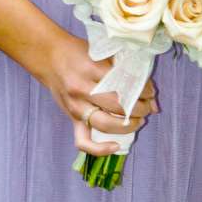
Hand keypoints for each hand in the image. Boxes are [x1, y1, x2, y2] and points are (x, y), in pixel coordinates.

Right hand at [37, 31, 158, 157]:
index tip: (150, 91)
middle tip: (147, 105)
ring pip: (106, 124)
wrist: (48, 57)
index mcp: (91, 69)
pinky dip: (99, 149)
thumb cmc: (77, 52)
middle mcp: (82, 90)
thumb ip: (125, 71)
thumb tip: (152, 96)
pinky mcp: (72, 118)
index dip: (143, 90)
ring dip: (128, 126)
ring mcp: (76, 107)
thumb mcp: (101, 53)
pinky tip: (115, 146)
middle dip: (140, 108)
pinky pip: (83, 141)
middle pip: (118, 106)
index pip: (125, 84)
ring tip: (138, 120)